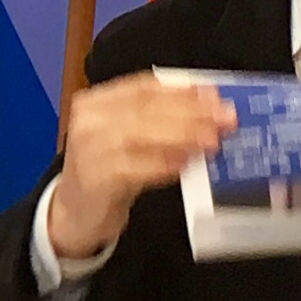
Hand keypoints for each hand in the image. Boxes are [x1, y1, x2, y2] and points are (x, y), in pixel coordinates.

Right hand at [48, 75, 236, 259]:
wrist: (75, 213)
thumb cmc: (108, 171)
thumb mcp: (127, 139)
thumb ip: (159, 121)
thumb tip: (208, 110)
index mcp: (96, 102)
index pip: (143, 87)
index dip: (182, 90)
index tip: (214, 96)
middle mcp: (88, 121)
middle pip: (144, 108)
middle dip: (190, 112)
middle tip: (225, 120)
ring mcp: (88, 149)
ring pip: (140, 134)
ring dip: (182, 136)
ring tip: (212, 141)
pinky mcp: (94, 179)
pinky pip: (135, 168)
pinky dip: (163, 165)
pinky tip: (185, 165)